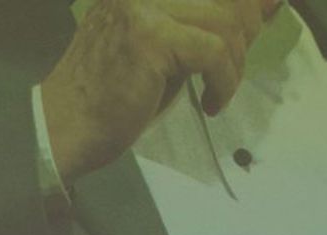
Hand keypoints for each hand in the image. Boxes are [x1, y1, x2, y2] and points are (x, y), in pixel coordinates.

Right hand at [41, 0, 281, 179]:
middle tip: (232, 68)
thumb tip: (265, 5)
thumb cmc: (109, 99)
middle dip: (245, 32)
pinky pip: (214, 52)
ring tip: (218, 91)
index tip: (263, 16)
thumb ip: (206, 24)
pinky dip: (224, 82)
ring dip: (234, 64)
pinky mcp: (151, 37)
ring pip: (225, 23)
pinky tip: (210, 103)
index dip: (247, 4)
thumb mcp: (166, 51)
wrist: (62, 130)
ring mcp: (143, 7)